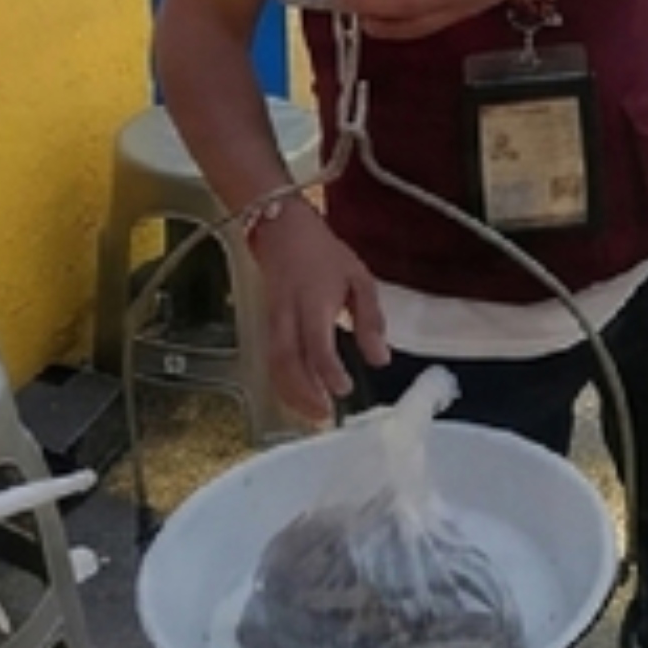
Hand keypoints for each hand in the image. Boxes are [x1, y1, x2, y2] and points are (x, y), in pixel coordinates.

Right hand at [253, 199, 387, 424]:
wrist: (281, 231)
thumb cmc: (326, 255)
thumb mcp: (359, 278)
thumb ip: (371, 320)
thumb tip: (380, 360)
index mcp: (314, 302)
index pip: (316, 343)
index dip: (328, 370)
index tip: (345, 389)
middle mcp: (288, 316)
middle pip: (287, 362)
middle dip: (303, 393)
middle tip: (325, 416)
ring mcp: (272, 322)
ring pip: (274, 366)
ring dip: (291, 395)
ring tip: (314, 416)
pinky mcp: (266, 327)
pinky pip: (271, 361)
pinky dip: (283, 384)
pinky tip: (299, 400)